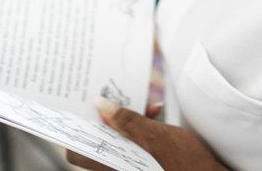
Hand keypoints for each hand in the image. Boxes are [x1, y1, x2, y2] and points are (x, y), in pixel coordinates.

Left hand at [68, 99, 225, 169]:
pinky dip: (138, 126)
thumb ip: (128, 121)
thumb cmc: (187, 164)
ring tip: (144, 105)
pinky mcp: (143, 161)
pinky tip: (154, 114)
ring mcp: (130, 165)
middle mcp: (118, 168)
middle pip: (97, 140)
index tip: (77, 107)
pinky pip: (131, 141)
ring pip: (116, 138)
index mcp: (115, 166)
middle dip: (105, 116)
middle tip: (110, 97)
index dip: (74, 130)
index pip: (77, 152)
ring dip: (126, 118)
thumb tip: (100, 105)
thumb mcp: (157, 137)